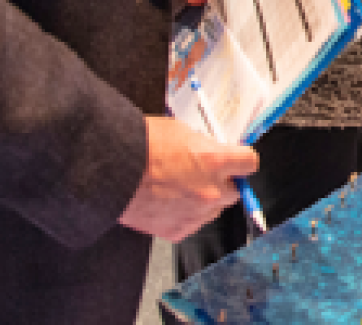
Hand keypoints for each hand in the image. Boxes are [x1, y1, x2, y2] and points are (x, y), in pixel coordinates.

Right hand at [118, 117, 257, 241]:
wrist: (111, 171)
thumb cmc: (141, 145)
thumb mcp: (182, 132)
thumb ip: (204, 146)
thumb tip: (213, 151)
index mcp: (216, 161)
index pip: (250, 162)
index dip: (242, 160)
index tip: (237, 160)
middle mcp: (211, 190)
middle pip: (235, 191)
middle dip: (223, 183)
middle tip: (204, 175)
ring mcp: (195, 213)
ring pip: (213, 210)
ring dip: (204, 201)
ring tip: (180, 189)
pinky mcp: (177, 230)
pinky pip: (191, 223)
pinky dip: (184, 215)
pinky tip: (168, 203)